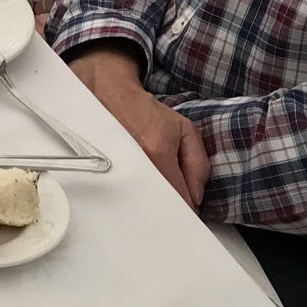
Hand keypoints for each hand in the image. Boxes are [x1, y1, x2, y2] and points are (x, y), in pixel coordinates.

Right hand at [71, 48, 209, 206]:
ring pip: (144, 203)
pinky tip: (142, 191)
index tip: (191, 209)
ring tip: (158, 195)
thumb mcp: (185, 131)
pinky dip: (139, 198)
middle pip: (160, 206)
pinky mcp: (108, 171)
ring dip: (154, 205)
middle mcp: (137, 163)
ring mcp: (120, 168)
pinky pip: (129, 194)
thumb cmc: (149, 113)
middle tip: (175, 205)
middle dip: (171, 210)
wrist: (112, 96)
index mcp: (158, 152)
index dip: (189, 209)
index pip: (180, 197)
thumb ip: (198, 164)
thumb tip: (196, 197)